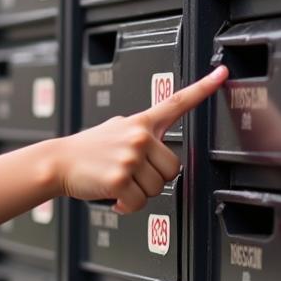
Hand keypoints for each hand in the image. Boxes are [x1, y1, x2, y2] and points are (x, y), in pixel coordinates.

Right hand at [58, 65, 227, 212]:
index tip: (222, 74)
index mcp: (140, 123)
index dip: (203, 88)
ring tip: (121, 184)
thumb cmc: (87, 150)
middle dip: (154, 180)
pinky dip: (128, 206)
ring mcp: (129, 157)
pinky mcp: (119, 179)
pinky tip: (116, 198)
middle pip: (172, 169)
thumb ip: (140, 133)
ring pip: (156, 189)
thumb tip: (154, 144)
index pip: (177, 101)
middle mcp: (138, 137)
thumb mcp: (115, 129)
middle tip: (133, 177)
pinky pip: (139, 203)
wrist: (58, 162)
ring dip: (139, 194)